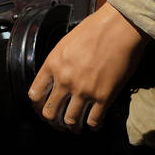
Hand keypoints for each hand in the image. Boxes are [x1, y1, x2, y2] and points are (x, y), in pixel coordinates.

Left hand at [28, 1, 149, 133]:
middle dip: (53, 121)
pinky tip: (94, 124)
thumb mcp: (66, 42)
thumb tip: (57, 77)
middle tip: (58, 123)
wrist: (119, 27)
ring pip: (71, 121)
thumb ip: (58, 62)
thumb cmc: (95, 29)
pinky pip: (94, 120)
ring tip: (76, 127)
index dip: (37, 106)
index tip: (42, 109)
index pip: (35, 95)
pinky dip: (93, 126)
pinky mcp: (104, 97)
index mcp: (53, 65)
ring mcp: (84, 90)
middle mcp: (65, 80)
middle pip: (50, 112)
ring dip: (73, 127)